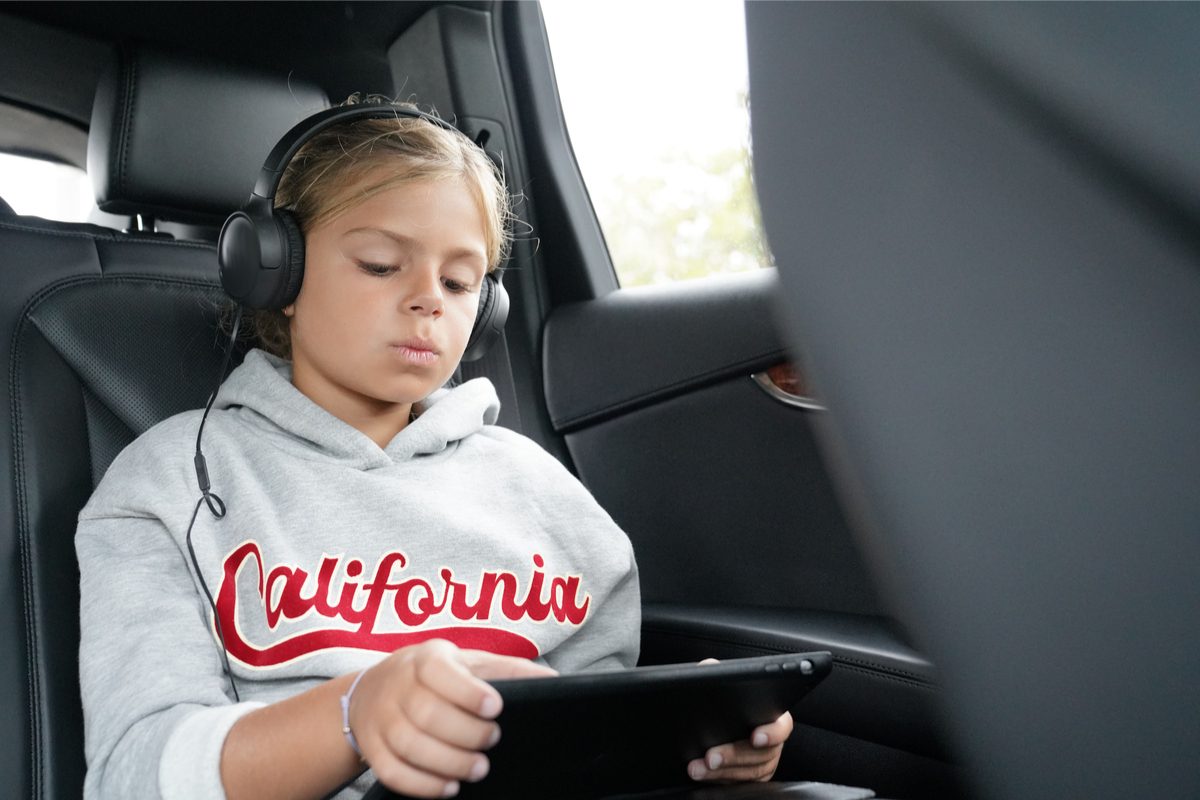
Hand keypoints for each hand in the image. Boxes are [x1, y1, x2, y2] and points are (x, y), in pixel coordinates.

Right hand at [348, 639, 556, 797]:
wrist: (373, 689)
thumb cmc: (436, 676)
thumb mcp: (467, 662)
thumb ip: (508, 670)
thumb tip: (554, 682)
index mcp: (425, 659)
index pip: (440, 672)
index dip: (468, 692)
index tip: (495, 708)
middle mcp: (398, 686)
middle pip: (427, 714)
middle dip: (465, 733)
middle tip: (492, 741)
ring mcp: (380, 718)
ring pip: (409, 745)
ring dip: (448, 762)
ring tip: (479, 769)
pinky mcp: (372, 747)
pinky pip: (392, 771)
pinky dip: (422, 785)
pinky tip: (449, 787)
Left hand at [686, 658, 793, 783]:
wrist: (713, 725)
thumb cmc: (724, 701)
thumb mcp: (722, 683)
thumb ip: (717, 672)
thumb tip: (708, 667)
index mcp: (773, 718)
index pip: (781, 727)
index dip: (772, 733)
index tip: (756, 737)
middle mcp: (772, 744)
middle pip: (760, 755)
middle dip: (733, 756)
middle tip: (710, 756)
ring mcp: (762, 763)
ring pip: (748, 773)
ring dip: (720, 772)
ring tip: (697, 768)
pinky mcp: (749, 778)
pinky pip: (737, 783)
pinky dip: (718, 780)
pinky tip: (701, 775)